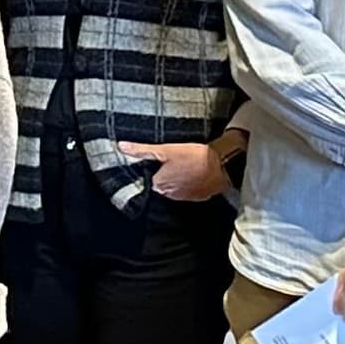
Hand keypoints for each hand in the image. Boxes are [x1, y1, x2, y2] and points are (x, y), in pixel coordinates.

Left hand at [112, 137, 233, 205]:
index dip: (147, 171)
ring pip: (174, 188)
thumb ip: (143, 150)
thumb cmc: (194, 157)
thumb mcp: (166, 150)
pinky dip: (188, 183)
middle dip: (161, 175)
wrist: (223, 164)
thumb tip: (121, 146)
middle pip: (160, 184)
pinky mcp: (200, 196)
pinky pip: (188, 190)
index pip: (146, 180)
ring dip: (175, 179)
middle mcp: (170, 194)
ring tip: (180, 166)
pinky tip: (192, 173)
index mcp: (159, 184)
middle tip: (167, 162)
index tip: (150, 163)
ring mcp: (186, 197)